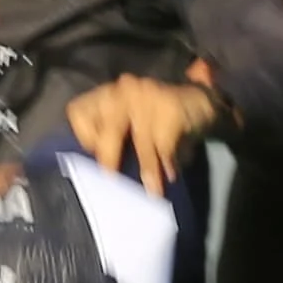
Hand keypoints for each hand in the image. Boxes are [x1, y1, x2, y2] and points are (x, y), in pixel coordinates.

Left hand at [66, 72, 219, 193]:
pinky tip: (169, 175)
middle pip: (108, 129)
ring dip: (147, 171)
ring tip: (151, 192)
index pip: (79, 112)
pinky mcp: (170, 109)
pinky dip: (167, 165)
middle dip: (110, 159)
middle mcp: (123, 91)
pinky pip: (165, 147)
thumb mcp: (130, 120)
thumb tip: (100, 174)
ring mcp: (148, 97)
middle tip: (112, 182)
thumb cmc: (158, 116)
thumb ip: (114, 137)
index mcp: (108, 94)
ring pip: (141, 143)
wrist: (203, 100)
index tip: (93, 156)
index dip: (84, 136)